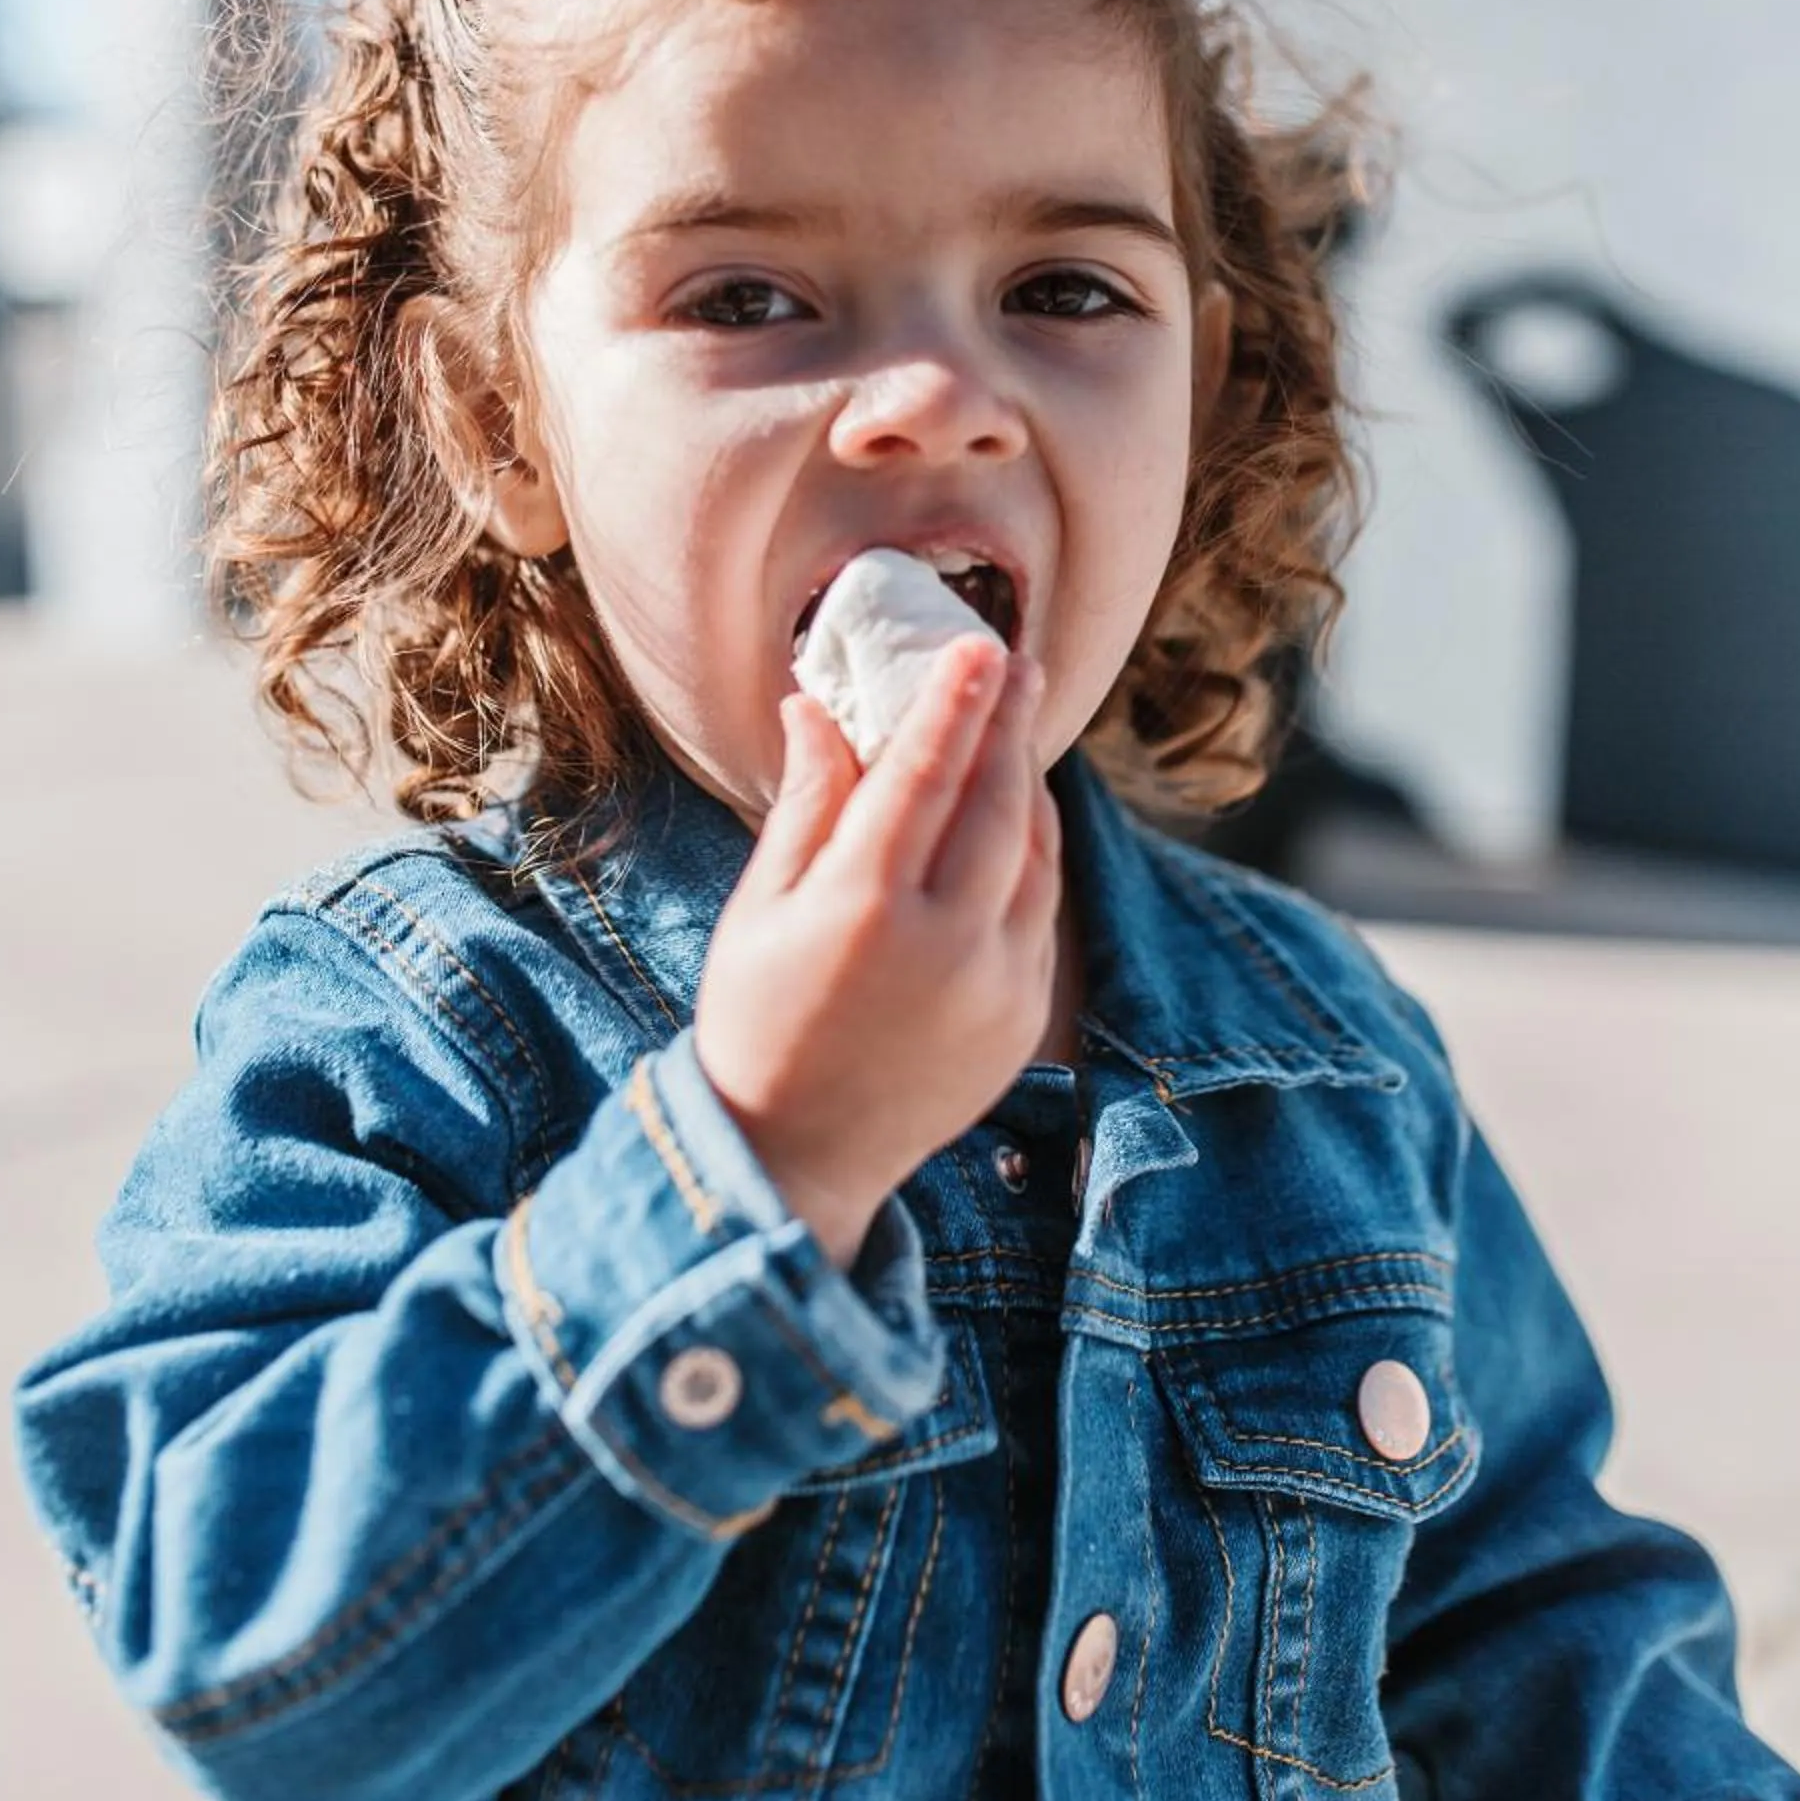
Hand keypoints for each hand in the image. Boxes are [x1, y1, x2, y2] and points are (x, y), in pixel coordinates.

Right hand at [693, 637, 1060, 1265]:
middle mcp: (944, 946)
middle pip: (995, 803)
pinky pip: (1040, 907)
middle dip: (1007, 721)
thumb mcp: (760, 909)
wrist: (799, 1157)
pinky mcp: (1024, 1017)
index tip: (978, 644)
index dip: (955, 703)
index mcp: (863, 911)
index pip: (923, 778)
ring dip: (1026, 780)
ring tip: (1015, 722)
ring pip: (1032, 853)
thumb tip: (816, 705)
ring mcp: (996, 986)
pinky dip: (1031, 848)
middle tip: (1014, 659)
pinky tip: (1016, 811)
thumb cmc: (759, 1020)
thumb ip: (805, 805)